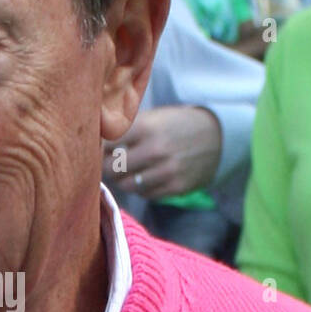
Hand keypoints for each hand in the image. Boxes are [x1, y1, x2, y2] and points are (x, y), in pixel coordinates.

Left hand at [104, 106, 221, 198]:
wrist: (219, 137)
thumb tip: (91, 141)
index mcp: (146, 127)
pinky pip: (145, 195)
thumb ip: (125, 129)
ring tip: (126, 171)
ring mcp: (167, 171)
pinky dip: (141, 188)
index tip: (97, 149)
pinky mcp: (177, 187)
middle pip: (111, 168)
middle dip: (105, 167)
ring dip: (122, 180)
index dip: (98, 148)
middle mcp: (156, 150)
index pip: (106, 144)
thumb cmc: (176, 125)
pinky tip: (145, 177)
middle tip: (107, 164)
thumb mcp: (153, 117)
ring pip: (126, 185)